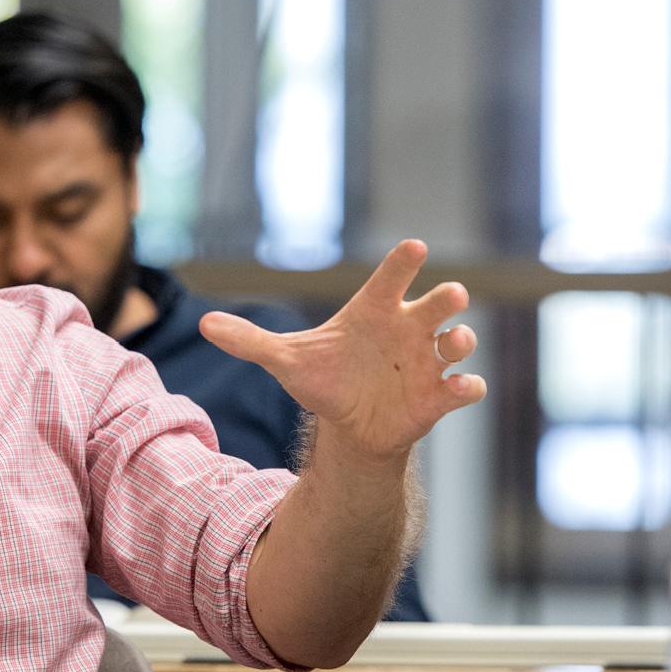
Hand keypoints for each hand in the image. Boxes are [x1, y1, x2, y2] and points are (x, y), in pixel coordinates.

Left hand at [198, 240, 484, 465]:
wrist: (350, 424)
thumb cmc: (324, 379)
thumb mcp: (286, 361)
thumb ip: (249, 342)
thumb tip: (203, 323)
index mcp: (373, 312)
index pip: (391, 278)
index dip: (403, 263)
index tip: (414, 247)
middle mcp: (407, 330)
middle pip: (437, 304)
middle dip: (447, 298)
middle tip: (452, 295)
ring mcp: (427, 362)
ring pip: (458, 341)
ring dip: (462, 339)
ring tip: (454, 341)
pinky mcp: (437, 397)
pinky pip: (463, 387)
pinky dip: (467, 387)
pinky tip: (462, 389)